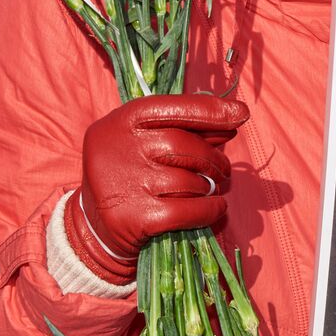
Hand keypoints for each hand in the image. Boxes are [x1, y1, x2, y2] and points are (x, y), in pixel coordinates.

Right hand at [64, 94, 247, 283]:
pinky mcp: (134, 218)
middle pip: (183, 145)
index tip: (240, 113)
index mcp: (122, 121)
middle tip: (225, 169)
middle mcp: (120, 148)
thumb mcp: (145, 142)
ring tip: (206, 189)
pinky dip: (210, 209)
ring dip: (208, 186)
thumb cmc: (130, 175)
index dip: (210, 110)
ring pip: (188, 180)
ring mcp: (125, 184)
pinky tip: (215, 208)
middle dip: (212, 158)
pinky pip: (189, 211)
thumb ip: (183, 129)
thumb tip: (232, 118)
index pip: (172, 107)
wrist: (94, 228)